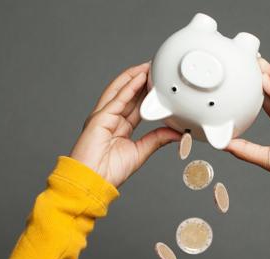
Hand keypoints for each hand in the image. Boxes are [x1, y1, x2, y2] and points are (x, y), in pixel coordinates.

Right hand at [70, 62, 182, 188]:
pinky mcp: (99, 118)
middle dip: (140, 79)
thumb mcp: (140, 152)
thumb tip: (176, 134)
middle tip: (155, 68)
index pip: (134, 103)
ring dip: (134, 77)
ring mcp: (103, 117)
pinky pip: (117, 99)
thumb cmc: (109, 172)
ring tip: (148, 66)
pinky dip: (128, 87)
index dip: (146, 92)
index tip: (158, 83)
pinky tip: (139, 77)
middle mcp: (109, 118)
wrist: (93, 181)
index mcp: (118, 126)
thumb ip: (157, 139)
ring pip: (119, 90)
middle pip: (127, 93)